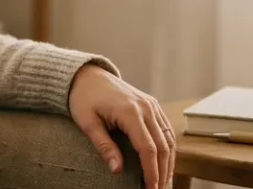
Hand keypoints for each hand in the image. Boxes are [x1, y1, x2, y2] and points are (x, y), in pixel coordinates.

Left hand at [68, 64, 174, 188]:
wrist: (87, 75)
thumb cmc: (83, 98)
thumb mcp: (87, 122)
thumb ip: (103, 146)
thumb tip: (117, 170)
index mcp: (130, 111)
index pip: (147, 148)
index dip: (151, 172)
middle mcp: (146, 107)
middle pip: (162, 146)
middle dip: (162, 172)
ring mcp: (152, 105)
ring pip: (169, 139)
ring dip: (168, 163)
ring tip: (163, 182)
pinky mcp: (153, 105)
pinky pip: (166, 130)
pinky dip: (168, 148)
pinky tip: (165, 163)